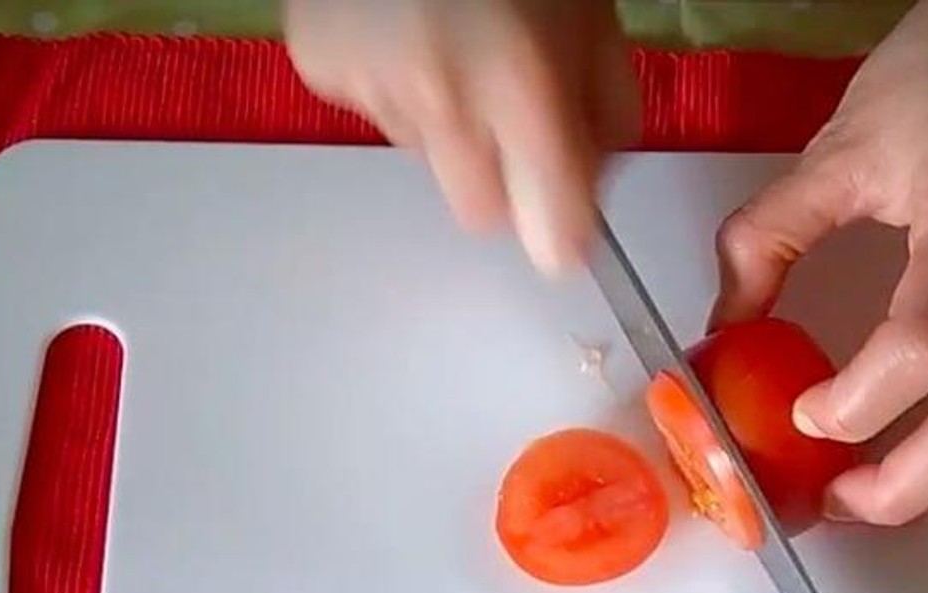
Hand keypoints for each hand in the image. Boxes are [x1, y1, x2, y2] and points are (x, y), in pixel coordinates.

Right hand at [283, 0, 638, 276]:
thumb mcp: (594, 13)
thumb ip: (606, 108)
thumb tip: (596, 183)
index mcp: (523, 85)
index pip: (551, 236)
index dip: (562, 235)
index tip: (567, 226)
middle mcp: (444, 103)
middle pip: (480, 214)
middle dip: (502, 182)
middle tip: (511, 114)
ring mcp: (372, 89)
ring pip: (427, 159)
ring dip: (449, 124)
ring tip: (453, 39)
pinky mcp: (321, 69)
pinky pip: (378, 113)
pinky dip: (397, 86)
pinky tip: (405, 26)